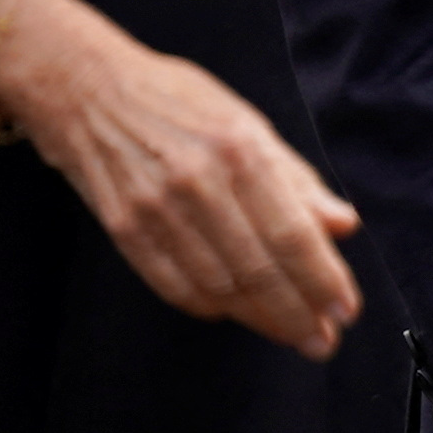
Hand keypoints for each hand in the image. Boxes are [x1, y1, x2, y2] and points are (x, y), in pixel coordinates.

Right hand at [0, 0, 365, 356]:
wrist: (88, 91)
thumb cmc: (179, 102)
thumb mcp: (249, 123)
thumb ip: (298, 179)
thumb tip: (343, 225)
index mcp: (240, 151)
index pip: (292, 233)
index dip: (322, 279)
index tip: (345, 310)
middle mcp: (199, 183)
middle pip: (258, 269)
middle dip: (297, 314)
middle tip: (323, 341)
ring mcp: (156, 210)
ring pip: (218, 286)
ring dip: (258, 318)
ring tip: (288, 332)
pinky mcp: (124, 230)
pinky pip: (174, 285)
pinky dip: (209, 307)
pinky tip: (234, 313)